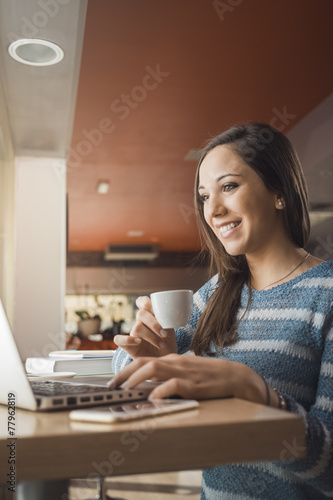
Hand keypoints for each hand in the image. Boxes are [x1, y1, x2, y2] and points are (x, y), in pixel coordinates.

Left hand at [108, 353, 267, 402]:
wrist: (236, 376)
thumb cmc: (211, 375)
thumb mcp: (187, 371)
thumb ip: (171, 375)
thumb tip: (153, 386)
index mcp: (172, 360)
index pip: (143, 360)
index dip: (126, 369)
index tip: (114, 381)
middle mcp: (175, 363)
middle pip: (144, 362)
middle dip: (125, 373)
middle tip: (112, 385)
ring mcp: (184, 373)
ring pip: (154, 368)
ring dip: (137, 378)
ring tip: (126, 389)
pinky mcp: (194, 385)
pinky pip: (174, 385)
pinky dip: (161, 390)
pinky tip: (153, 398)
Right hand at [113, 296, 177, 358]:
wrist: (165, 363)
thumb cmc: (168, 346)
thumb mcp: (171, 331)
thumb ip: (167, 320)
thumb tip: (170, 311)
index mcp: (150, 316)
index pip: (143, 302)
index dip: (147, 303)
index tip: (156, 311)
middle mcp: (140, 323)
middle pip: (141, 314)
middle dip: (154, 323)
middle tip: (164, 334)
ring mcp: (134, 334)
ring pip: (137, 327)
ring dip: (151, 336)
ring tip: (161, 345)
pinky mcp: (128, 346)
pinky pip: (119, 339)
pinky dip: (128, 339)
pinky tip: (139, 342)